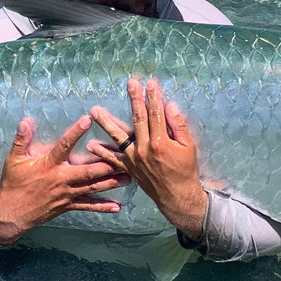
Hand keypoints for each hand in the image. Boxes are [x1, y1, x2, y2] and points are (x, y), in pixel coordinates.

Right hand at [0, 114, 125, 246]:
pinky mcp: (68, 206)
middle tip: (124, 157)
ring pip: (92, 188)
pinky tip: (117, 207)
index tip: (87, 119)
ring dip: (111, 183)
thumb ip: (21, 140)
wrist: (11, 213)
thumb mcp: (13, 160)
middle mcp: (61, 179)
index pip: (64, 146)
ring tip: (129, 177)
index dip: (75, 132)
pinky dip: (103, 207)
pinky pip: (88, 206)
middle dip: (107, 164)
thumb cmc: (13, 184)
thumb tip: (26, 121)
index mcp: (48, 165)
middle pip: (87, 171)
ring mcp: (66, 194)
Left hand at [88, 78, 207, 240]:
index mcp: (160, 142)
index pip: (156, 113)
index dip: (153, 97)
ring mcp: (134, 159)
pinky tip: (90, 144)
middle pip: (138, 118)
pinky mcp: (129, 168)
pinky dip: (102, 152)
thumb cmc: (186, 170)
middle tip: (130, 84)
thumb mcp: (189, 147)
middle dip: (134, 99)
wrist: (178, 197)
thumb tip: (170, 106)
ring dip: (106, 122)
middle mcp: (144, 149)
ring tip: (94, 111)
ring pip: (118, 137)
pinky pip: (113, 159)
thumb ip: (178, 126)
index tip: (150, 83)